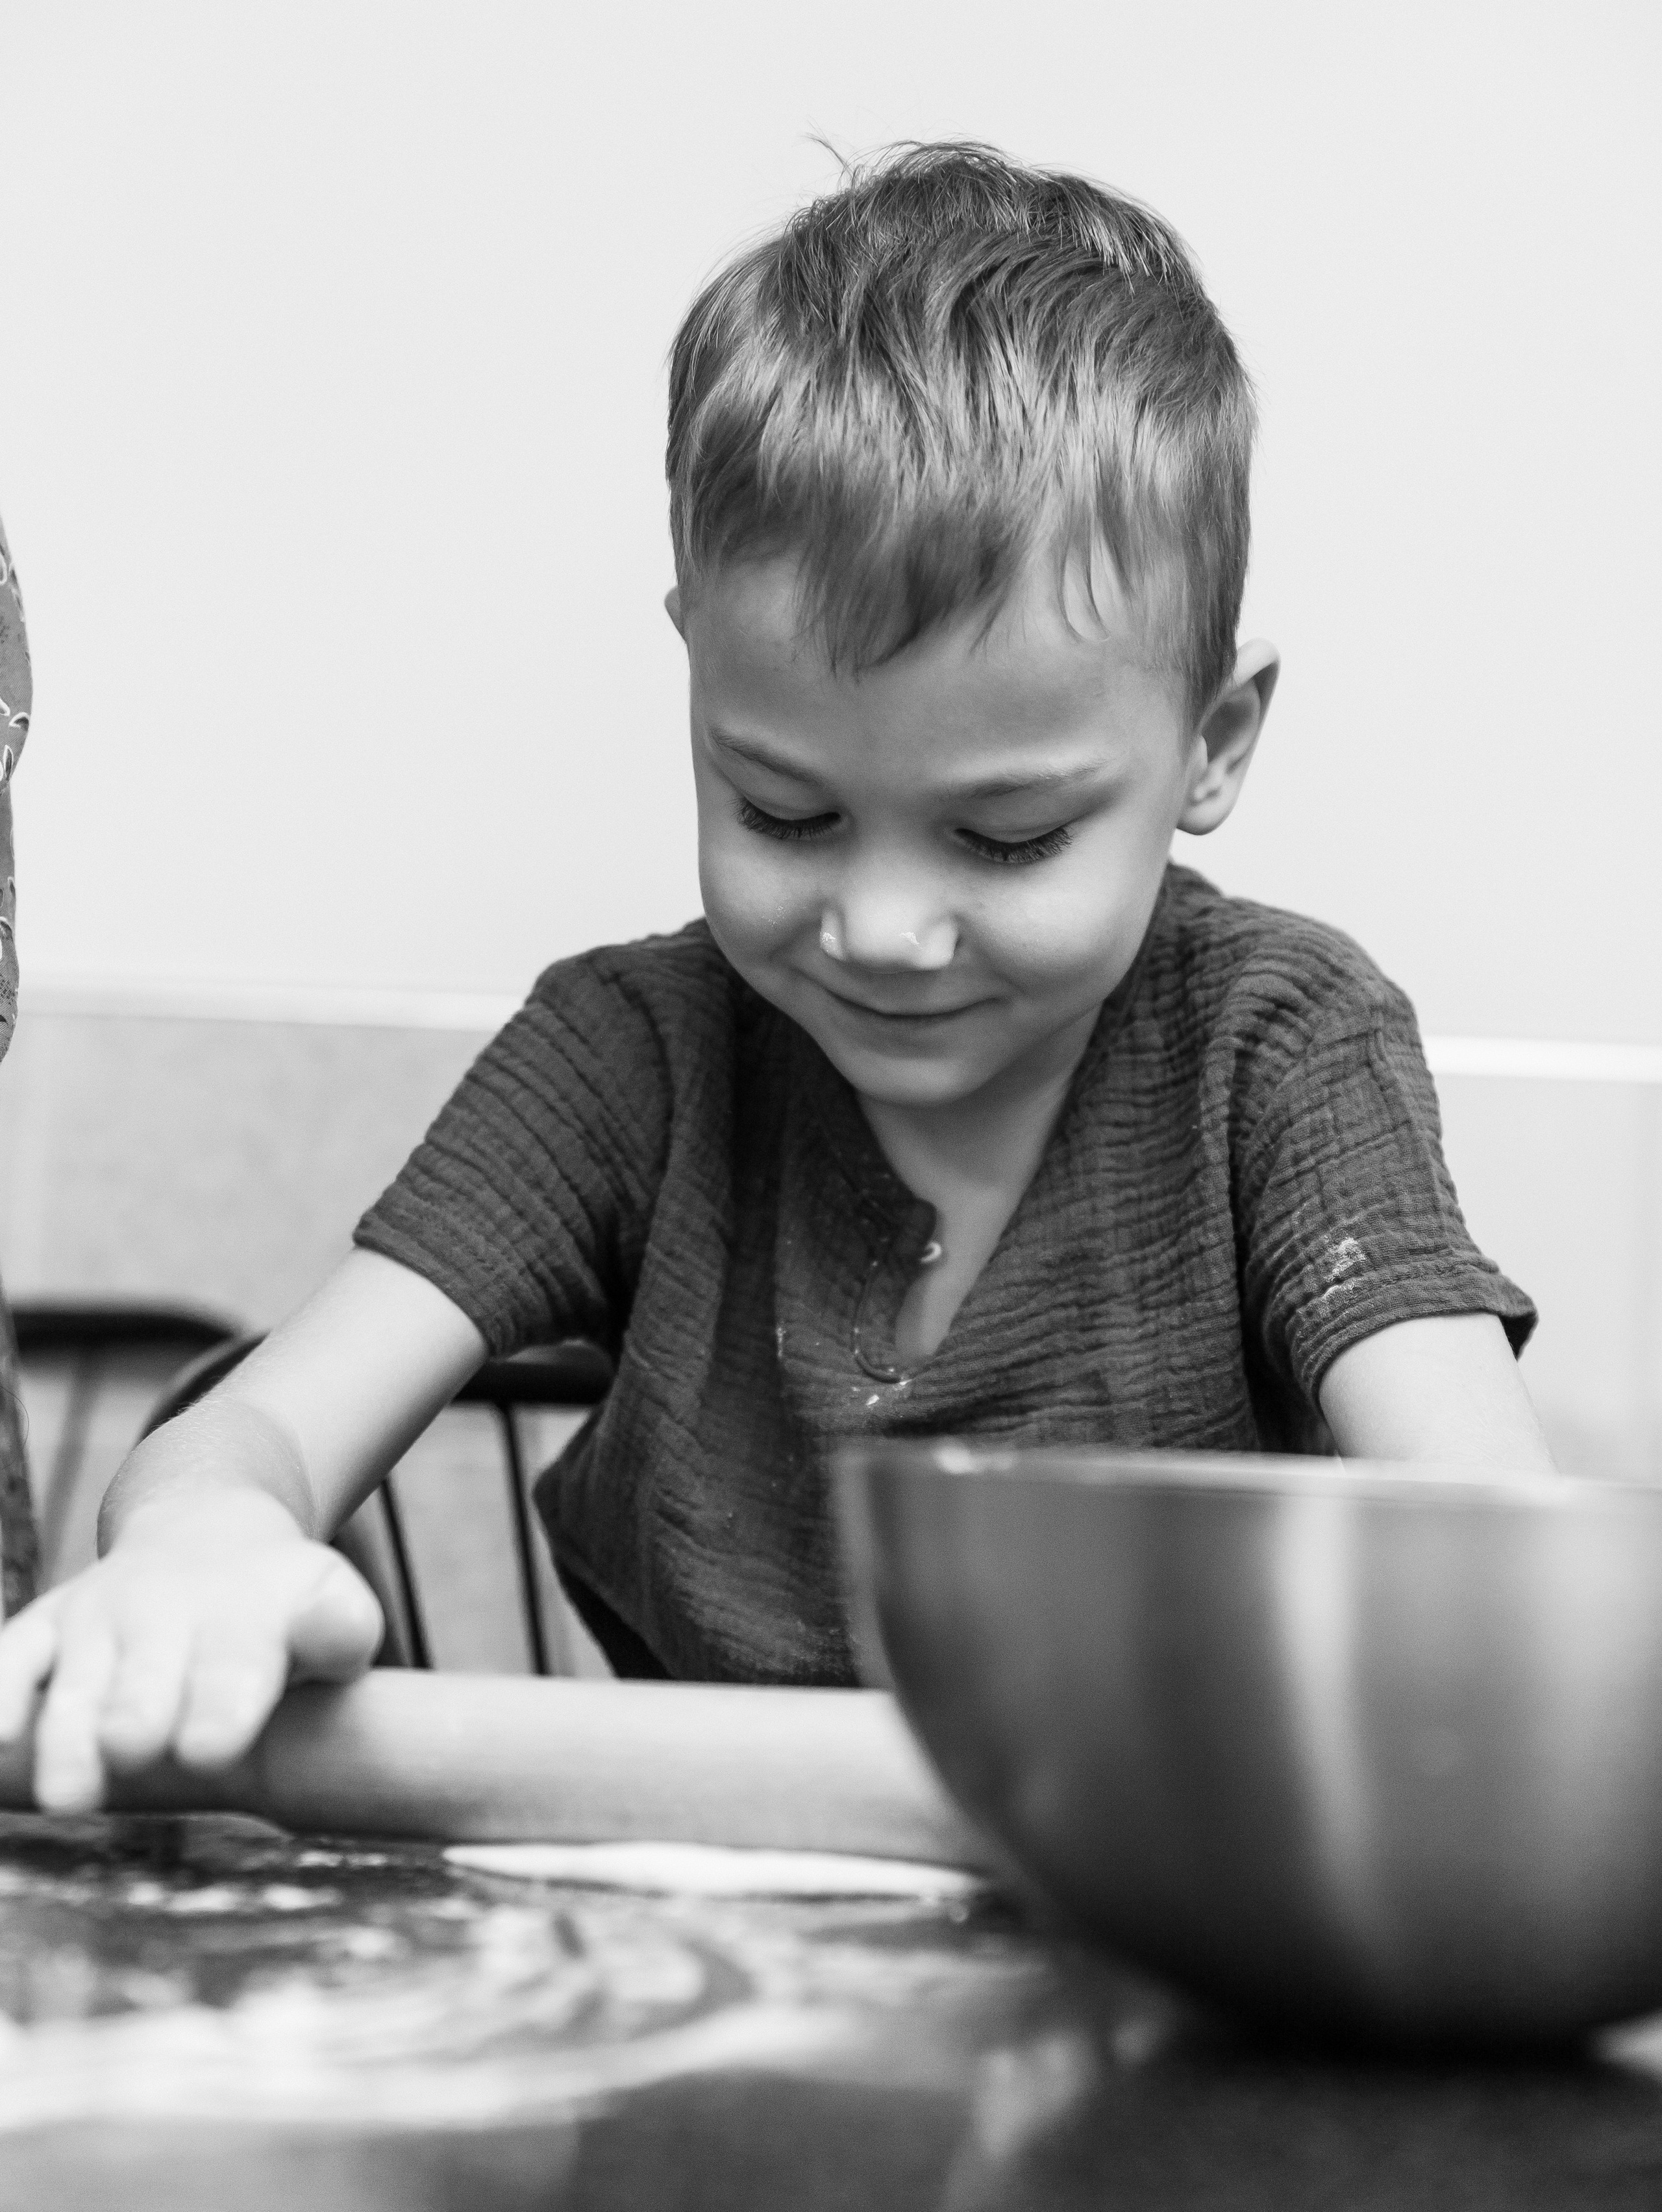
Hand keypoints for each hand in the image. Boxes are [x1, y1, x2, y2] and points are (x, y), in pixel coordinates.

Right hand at [0, 1486, 383, 1812]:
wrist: (208, 1533)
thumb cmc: (279, 1609)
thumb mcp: (330, 1607)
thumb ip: (341, 1630)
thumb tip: (338, 1633)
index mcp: (244, 1616)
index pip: (234, 1665)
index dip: (221, 1704)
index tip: (209, 1744)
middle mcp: (163, 1611)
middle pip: (145, 1679)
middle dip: (138, 1714)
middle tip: (135, 1746)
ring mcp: (99, 1618)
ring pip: (76, 1683)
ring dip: (69, 1735)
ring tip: (70, 1793)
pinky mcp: (44, 1627)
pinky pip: (11, 1658)